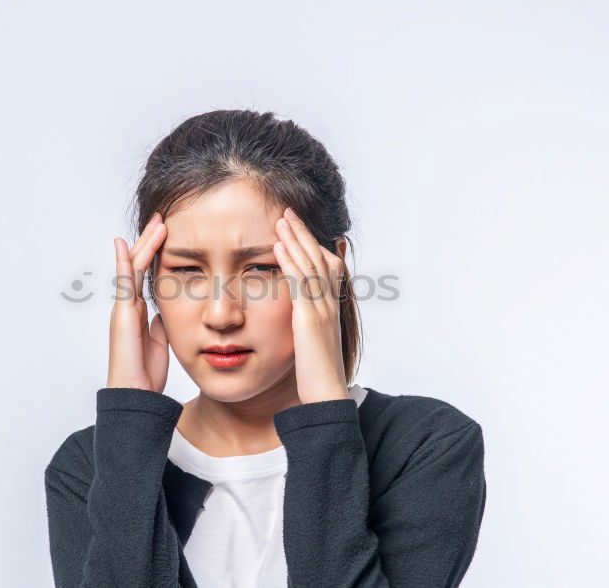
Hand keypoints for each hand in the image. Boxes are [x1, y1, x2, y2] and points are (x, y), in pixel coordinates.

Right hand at [106, 212, 169, 392]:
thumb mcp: (160, 341)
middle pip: (137, 265)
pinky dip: (124, 262)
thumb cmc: (146, 373)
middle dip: (149, 241)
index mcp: (138, 311)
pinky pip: (123, 283)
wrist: (136, 393)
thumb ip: (161, 323)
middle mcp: (127, 306)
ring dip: (144, 244)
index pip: (146, 274)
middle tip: (162, 218)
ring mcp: (122, 308)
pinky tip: (124, 244)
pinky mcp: (121, 315)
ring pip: (131, 268)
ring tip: (157, 223)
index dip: (155, 253)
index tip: (167, 234)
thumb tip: (165, 312)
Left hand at [273, 207, 349, 403]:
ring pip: (310, 264)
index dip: (313, 245)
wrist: (327, 395)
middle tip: (288, 212)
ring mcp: (322, 310)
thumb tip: (299, 317)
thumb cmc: (317, 375)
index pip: (326, 266)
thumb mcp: (312, 342)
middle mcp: (330, 304)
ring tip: (281, 217)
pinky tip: (278, 246)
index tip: (298, 228)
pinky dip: (290, 261)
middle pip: (319, 258)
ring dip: (295, 238)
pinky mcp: (309, 319)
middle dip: (303, 233)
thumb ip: (307, 324)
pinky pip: (300, 283)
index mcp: (330, 308)